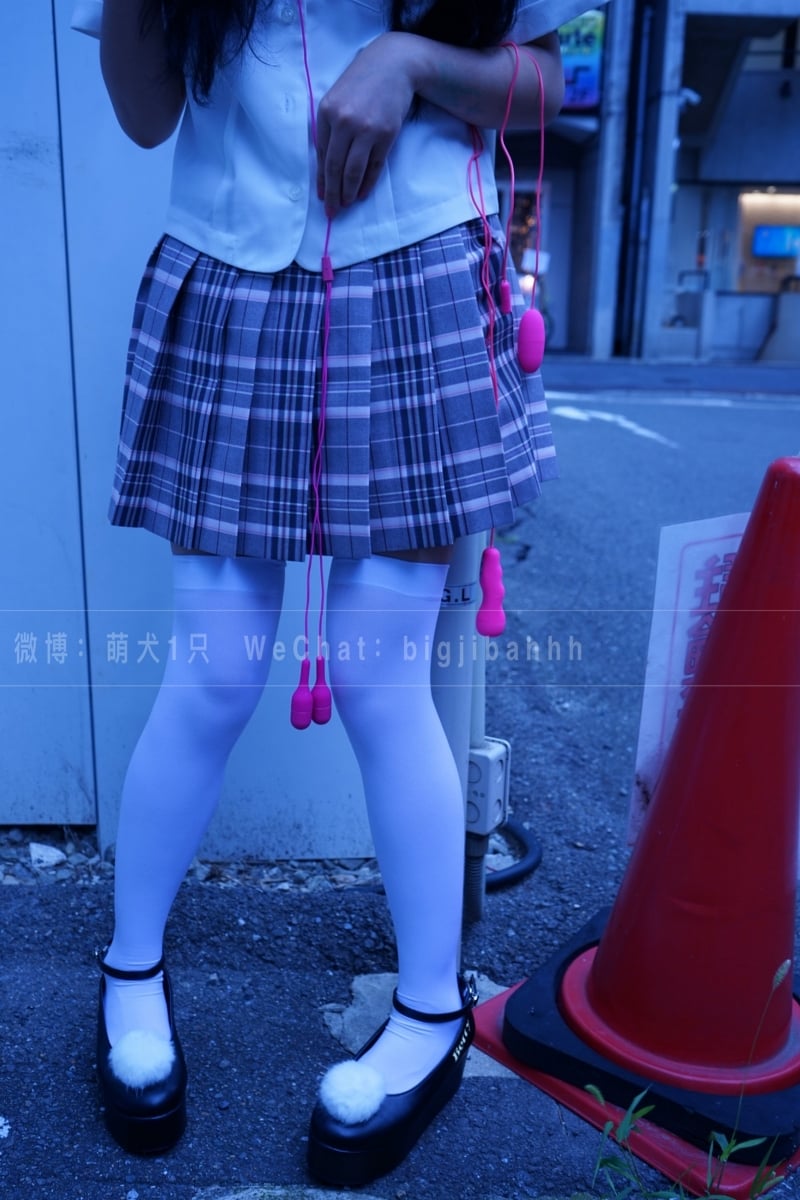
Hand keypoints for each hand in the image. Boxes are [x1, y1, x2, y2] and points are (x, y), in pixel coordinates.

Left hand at [316, 33, 417, 215]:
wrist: (393, 65)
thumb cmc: (362, 82)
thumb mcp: (337, 98)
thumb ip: (330, 127)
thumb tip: (326, 163)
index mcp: (326, 113)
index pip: (322, 155)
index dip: (322, 179)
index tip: (322, 197)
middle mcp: (344, 122)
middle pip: (335, 167)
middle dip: (333, 193)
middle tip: (332, 212)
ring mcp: (366, 129)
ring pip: (353, 170)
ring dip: (348, 192)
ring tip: (346, 205)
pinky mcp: (385, 135)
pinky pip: (374, 166)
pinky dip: (367, 183)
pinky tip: (362, 194)